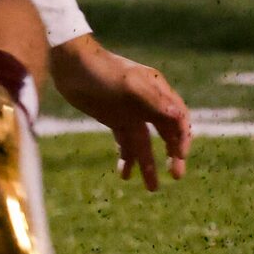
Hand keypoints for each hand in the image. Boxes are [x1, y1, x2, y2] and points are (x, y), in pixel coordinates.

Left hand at [47, 35, 192, 191]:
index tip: (179, 157)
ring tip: (152, 188)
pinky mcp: (115, 120)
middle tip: (176, 176)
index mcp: (158, 91)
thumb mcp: (128, 84)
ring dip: (149, 164)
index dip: (182, 138)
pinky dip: (128, 158)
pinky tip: (125, 175)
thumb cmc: (101, 69)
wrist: (70, 64)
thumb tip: (178, 116)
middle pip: (167, 134)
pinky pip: (126, 143)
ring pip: (145, 144)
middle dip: (173, 155)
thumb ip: (153, 100)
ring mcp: (131, 113)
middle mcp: (148, 104)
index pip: (179, 118)